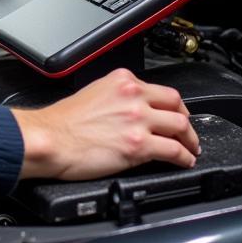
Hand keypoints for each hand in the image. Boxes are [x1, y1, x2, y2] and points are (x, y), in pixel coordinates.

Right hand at [14, 68, 199, 179]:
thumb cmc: (64, 121)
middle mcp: (132, 95)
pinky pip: (174, 151)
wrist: (51, 138)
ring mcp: (137, 119)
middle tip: (187, 134)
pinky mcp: (139, 145)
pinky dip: (184, 158)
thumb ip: (117, 96)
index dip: (173, 106)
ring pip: (181, 127)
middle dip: (186, 121)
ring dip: (190, 141)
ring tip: (190, 150)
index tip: (175, 114)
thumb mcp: (93, 92)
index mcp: (121, 80)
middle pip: (177, 105)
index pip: (160, 89)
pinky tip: (184, 162)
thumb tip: (132, 109)